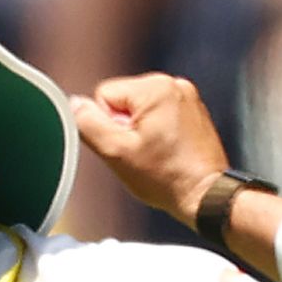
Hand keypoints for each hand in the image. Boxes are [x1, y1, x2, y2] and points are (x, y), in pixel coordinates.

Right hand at [71, 73, 231, 227]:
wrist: (207, 196)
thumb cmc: (167, 178)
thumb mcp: (116, 153)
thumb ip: (88, 124)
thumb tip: (74, 104)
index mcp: (155, 87)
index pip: (104, 95)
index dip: (108, 125)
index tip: (129, 146)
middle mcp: (174, 85)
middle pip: (124, 101)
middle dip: (126, 127)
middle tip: (143, 154)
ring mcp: (188, 97)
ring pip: (141, 109)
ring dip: (142, 131)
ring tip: (157, 155)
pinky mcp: (195, 112)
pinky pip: (161, 115)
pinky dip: (159, 133)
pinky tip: (168, 152)